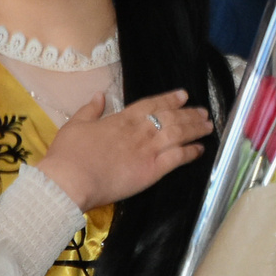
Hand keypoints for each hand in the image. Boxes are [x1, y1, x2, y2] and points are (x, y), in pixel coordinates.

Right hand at [36, 91, 212, 212]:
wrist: (70, 180)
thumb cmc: (68, 155)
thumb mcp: (74, 125)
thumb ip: (89, 110)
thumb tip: (100, 96)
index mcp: (121, 119)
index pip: (151, 104)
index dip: (169, 99)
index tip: (182, 95)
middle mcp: (139, 131)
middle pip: (170, 117)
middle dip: (188, 113)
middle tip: (202, 111)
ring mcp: (148, 150)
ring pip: (178, 134)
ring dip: (195, 129)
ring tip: (208, 126)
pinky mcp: (152, 170)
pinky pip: (177, 158)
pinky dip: (191, 152)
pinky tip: (200, 149)